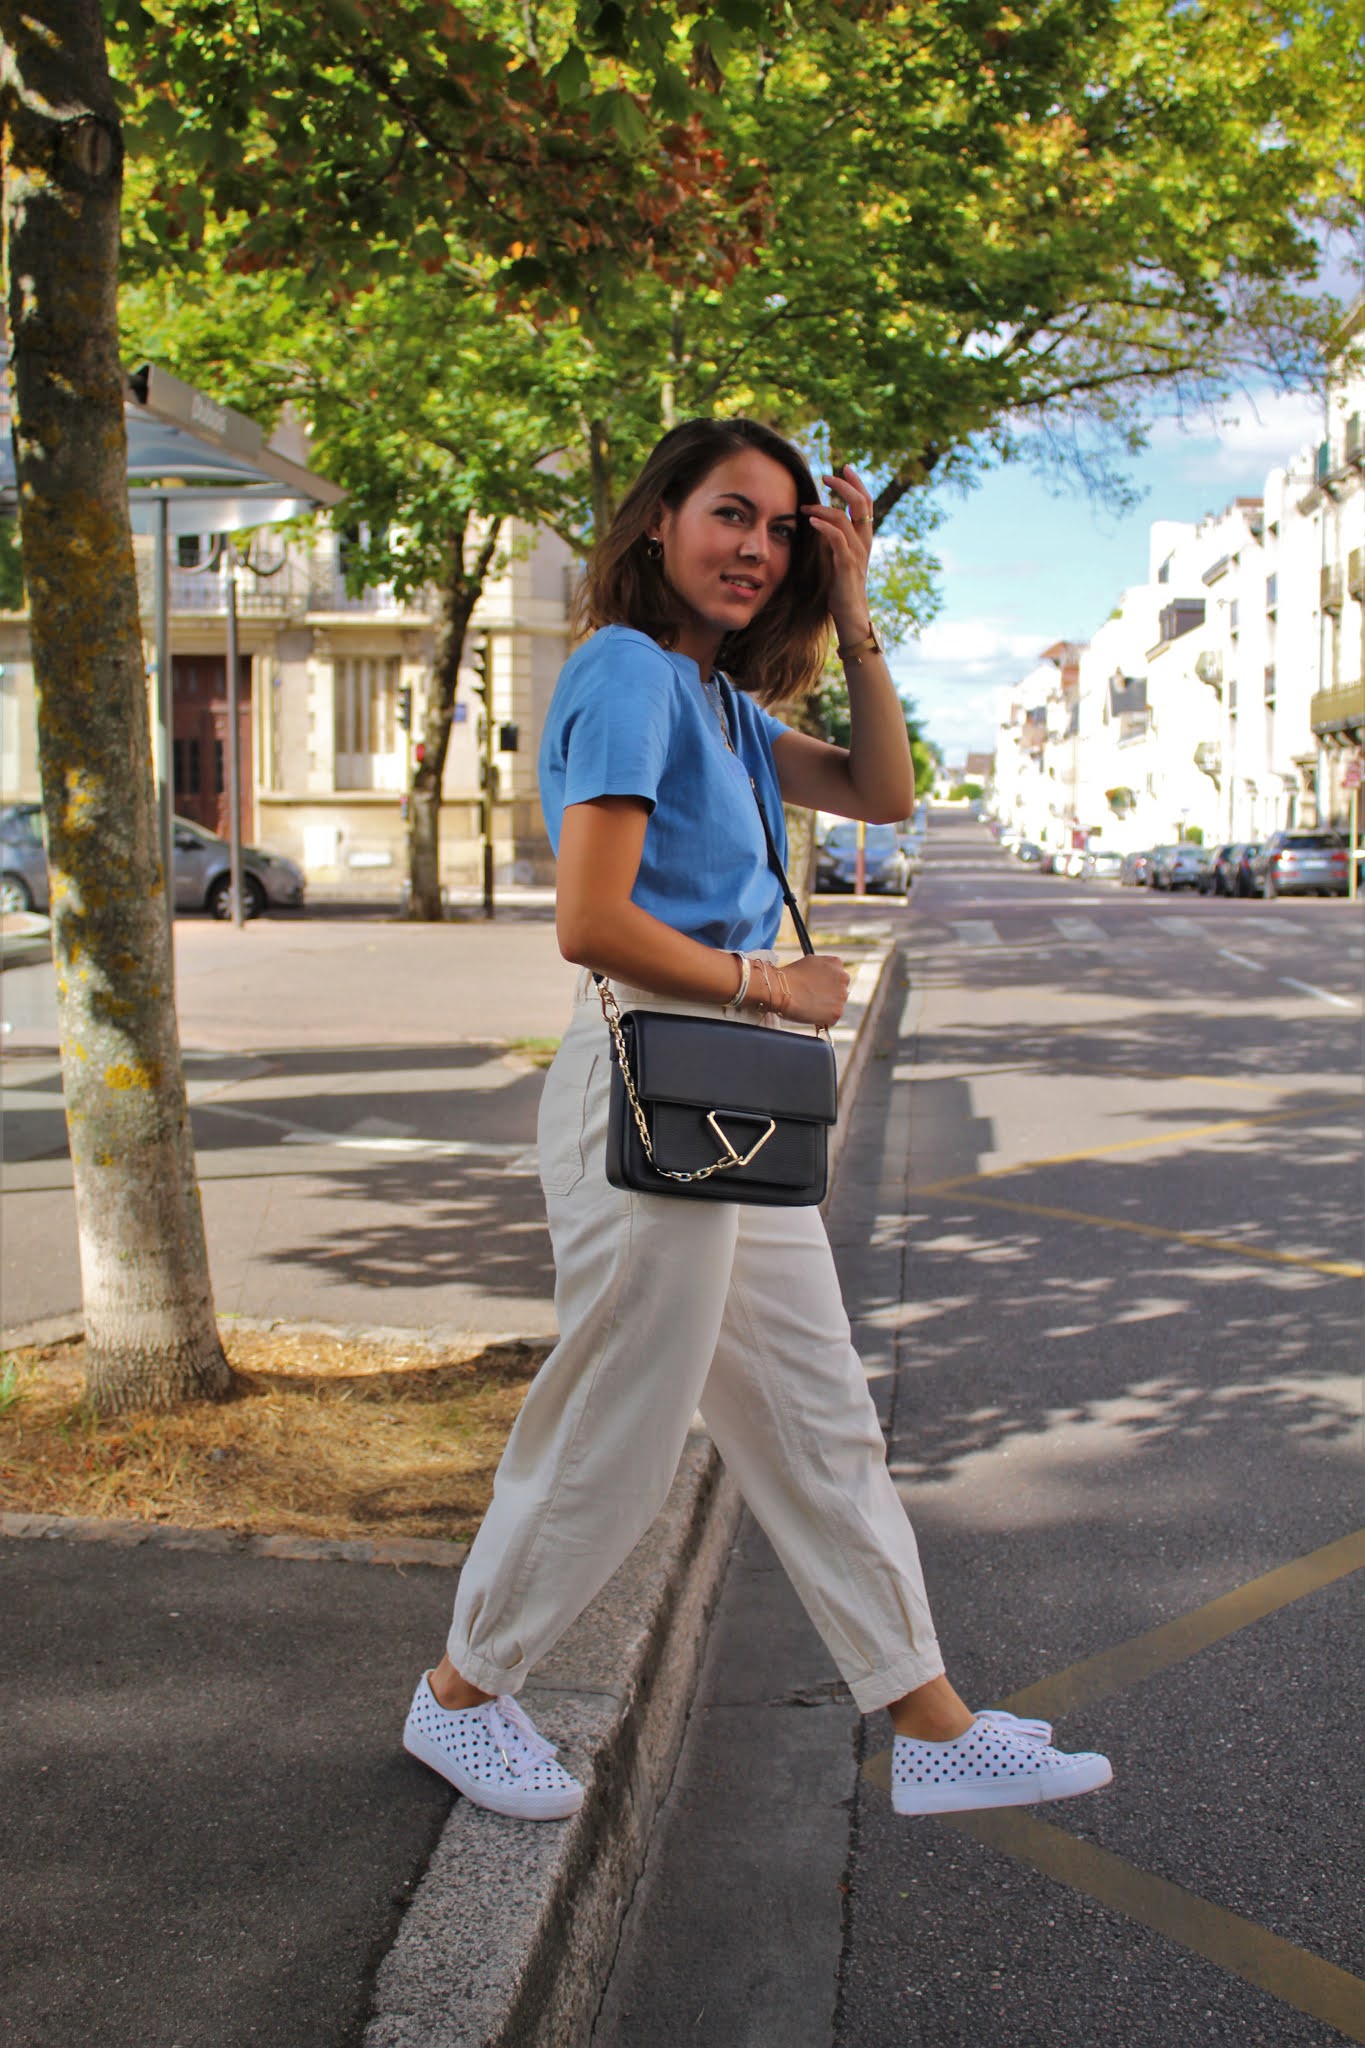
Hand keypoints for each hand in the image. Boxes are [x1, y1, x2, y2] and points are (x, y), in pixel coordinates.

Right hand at [776, 952, 849, 1027]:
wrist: (781, 989)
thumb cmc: (790, 976)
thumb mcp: (810, 962)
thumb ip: (823, 968)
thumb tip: (824, 976)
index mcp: (837, 963)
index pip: (838, 976)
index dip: (826, 984)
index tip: (817, 989)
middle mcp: (844, 978)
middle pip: (840, 991)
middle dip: (829, 996)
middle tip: (812, 999)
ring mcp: (842, 996)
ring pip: (837, 1005)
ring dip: (826, 1008)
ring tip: (809, 1006)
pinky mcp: (837, 1012)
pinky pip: (831, 1019)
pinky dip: (823, 1019)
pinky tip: (810, 1014)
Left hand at [803, 463, 874, 635]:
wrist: (850, 614)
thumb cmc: (840, 588)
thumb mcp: (836, 557)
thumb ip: (832, 538)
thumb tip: (818, 519)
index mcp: (863, 538)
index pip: (865, 503)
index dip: (856, 483)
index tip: (844, 468)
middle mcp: (864, 541)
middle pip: (861, 503)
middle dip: (844, 485)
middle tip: (827, 475)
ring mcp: (857, 552)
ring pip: (845, 518)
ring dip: (824, 508)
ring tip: (805, 507)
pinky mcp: (846, 565)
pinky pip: (837, 539)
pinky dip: (824, 526)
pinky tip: (811, 521)